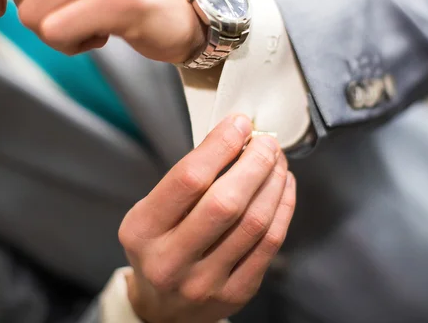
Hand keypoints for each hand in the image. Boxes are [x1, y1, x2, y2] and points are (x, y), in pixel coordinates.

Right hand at [119, 115, 295, 322]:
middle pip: (226, 202)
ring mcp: (205, 281)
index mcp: (143, 231)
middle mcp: (171, 260)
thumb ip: (185, 182)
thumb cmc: (159, 247)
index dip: (221, 145)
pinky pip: (270, 243)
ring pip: (255, 222)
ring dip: (274, 182)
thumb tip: (235, 138)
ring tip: (277, 160)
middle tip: (267, 142)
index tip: (239, 124)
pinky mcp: (236, 292)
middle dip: (255, 162)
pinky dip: (283, 207)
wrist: (163, 310)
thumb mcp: (151, 212)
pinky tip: (284, 186)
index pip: (188, 180)